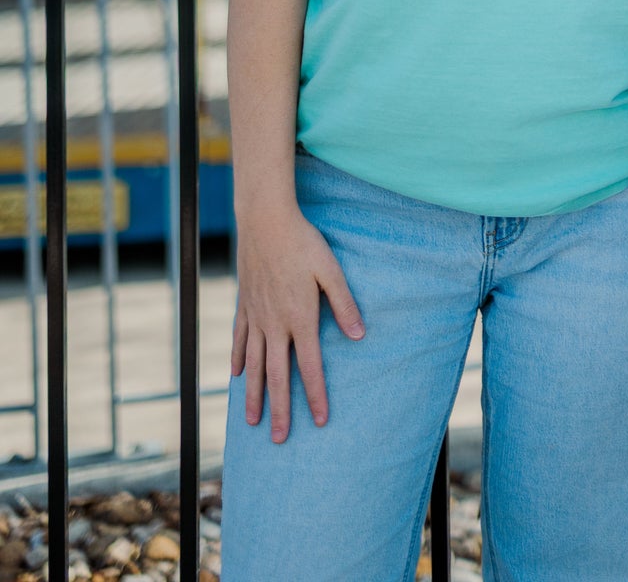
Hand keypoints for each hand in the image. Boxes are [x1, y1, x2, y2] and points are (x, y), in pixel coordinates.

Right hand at [231, 202, 364, 440]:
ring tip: (253, 421)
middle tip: (280, 439)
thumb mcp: (331, 270)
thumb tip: (359, 336)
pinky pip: (239, 339)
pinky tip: (235, 375)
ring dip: (253, 395)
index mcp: (300, 318)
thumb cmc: (303, 243)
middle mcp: (275, 324)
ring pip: (252, 365)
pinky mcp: (244, 304)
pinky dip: (237, 359)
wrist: (265, 221)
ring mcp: (256, 316)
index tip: (320, 420)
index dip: (315, 395)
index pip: (309, 366)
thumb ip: (344, 304)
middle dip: (280, 409)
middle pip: (276, 376)